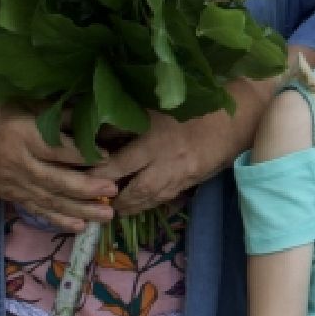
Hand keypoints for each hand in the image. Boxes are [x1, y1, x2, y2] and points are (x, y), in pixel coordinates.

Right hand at [0, 105, 116, 231]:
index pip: (55, 149)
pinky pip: (39, 211)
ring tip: (107, 214)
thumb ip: (60, 116)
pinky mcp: (13, 197)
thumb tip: (96, 122)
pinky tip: (81, 227)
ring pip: (50, 200)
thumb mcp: (28, 107)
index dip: (81, 154)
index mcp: (22, 135)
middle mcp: (18, 163)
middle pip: (54, 179)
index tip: (107, 157)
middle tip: (113, 190)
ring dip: (80, 209)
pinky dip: (60, 220)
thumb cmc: (4, 117)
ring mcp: (15, 184)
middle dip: (85, 187)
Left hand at [86, 108, 242, 214]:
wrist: (233, 120)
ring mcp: (179, 176)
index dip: (98, 174)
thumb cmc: (192, 107)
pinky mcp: (190, 182)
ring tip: (115, 208)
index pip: (118, 164)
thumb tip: (100, 136)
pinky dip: (149, 203)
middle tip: (98, 201)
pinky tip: (140, 203)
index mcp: (153, 141)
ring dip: (130, 206)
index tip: (81, 177)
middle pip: (133, 190)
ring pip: (149, 199)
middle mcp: (164, 163)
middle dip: (114, 199)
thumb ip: (128, 123)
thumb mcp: (156, 109)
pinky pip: (165, 198)